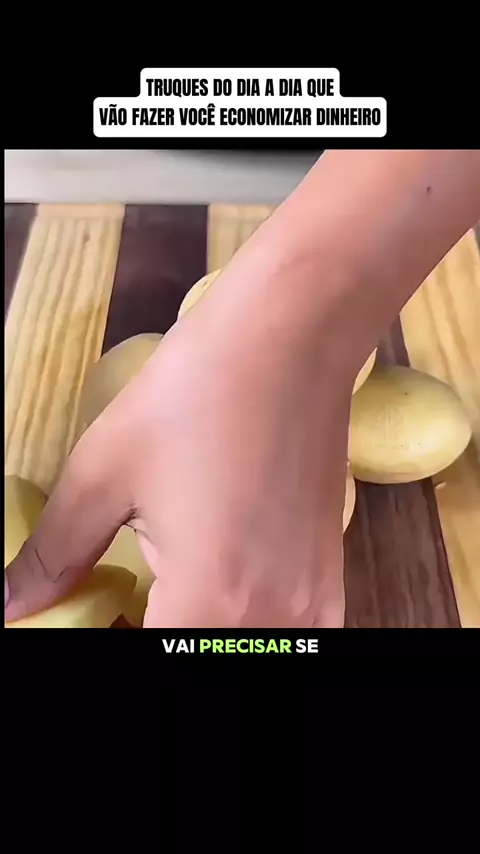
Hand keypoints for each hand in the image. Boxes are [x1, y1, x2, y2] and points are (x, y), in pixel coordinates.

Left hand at [4, 265, 351, 628]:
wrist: (291, 343)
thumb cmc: (195, 396)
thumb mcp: (104, 473)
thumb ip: (54, 557)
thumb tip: (11, 605)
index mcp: (208, 603)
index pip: (143, 656)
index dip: (106, 630)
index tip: (94, 607)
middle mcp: (272, 622)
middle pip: (195, 658)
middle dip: (144, 630)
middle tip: (119, 598)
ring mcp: (312, 607)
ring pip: (238, 653)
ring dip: (196, 632)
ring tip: (166, 589)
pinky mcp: (330, 584)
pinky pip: (282, 638)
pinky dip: (240, 629)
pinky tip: (218, 583)